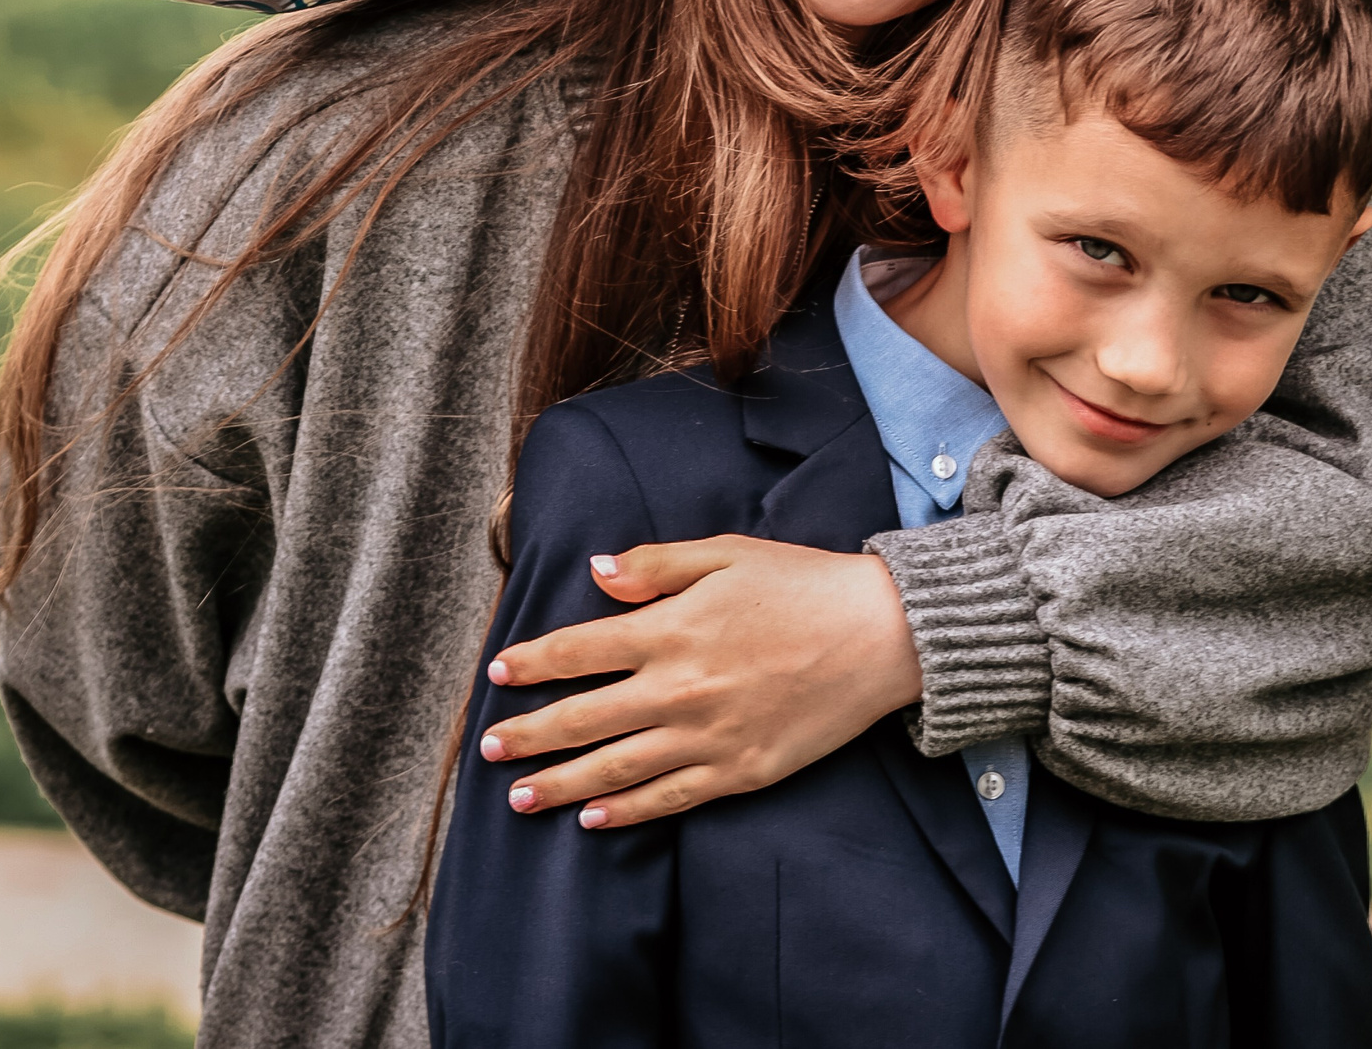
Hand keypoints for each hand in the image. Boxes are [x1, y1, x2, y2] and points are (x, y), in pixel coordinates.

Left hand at [478, 535, 922, 828]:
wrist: (882, 634)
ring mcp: (709, 736)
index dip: (533, 663)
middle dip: (529, 735)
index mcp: (672, 629)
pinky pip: (669, 798)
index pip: (580, 650)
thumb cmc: (805, 584)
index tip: (498, 675)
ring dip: (561, 784)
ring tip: (520, 797)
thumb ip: (655, 565)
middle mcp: (680, 688)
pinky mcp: (741, 770)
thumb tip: (595, 571)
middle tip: (489, 749)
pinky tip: (593, 819)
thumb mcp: (727, 553)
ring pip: (616, 769)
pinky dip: (626, 812)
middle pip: (584, 719)